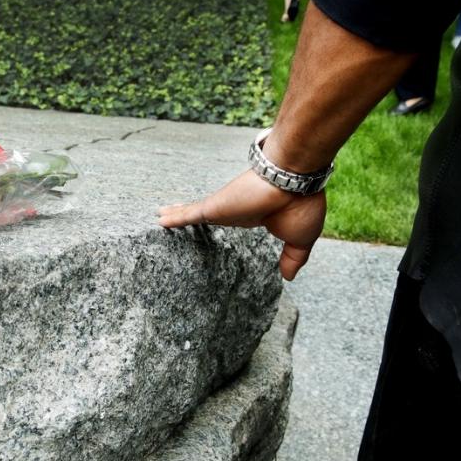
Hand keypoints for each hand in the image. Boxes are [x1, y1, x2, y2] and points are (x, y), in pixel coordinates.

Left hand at [158, 169, 325, 279]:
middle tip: (179, 222)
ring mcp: (223, 208)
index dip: (227, 221)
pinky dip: (174, 217)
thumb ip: (292, 258)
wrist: (293, 182)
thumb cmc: (301, 204)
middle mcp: (235, 211)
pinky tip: (159, 220)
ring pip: (194, 213)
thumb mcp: (300, 238)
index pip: (235, 220)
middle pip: (209, 215)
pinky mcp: (214, 207)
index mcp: (255, 216)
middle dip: (195, 218)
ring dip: (177, 215)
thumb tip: (288, 278)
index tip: (219, 228)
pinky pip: (188, 213)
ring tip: (160, 218)